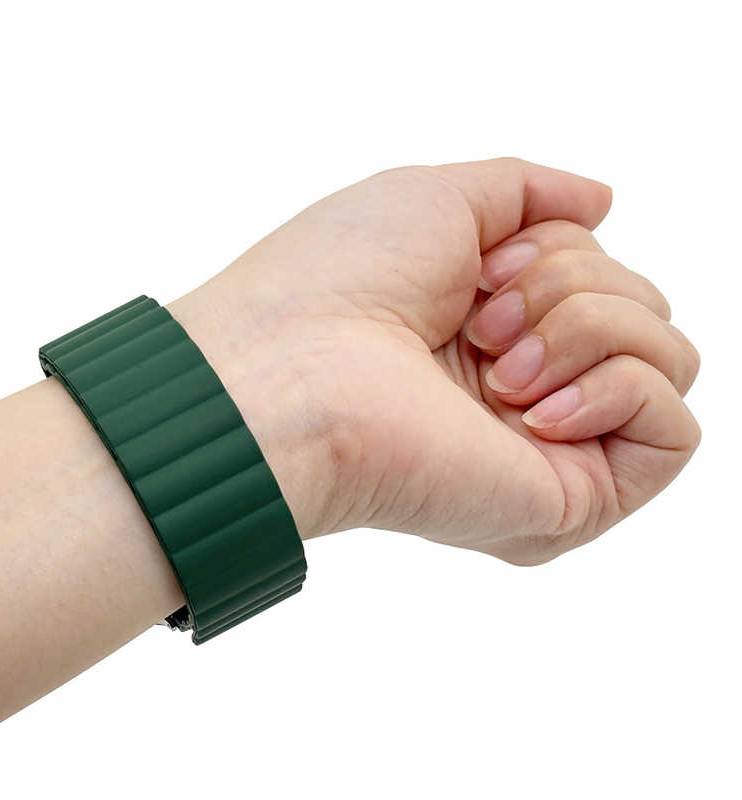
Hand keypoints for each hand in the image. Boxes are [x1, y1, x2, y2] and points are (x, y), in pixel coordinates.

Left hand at [169, 158, 700, 563]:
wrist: (300, 373)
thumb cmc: (341, 281)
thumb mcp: (444, 198)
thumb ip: (531, 192)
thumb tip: (604, 202)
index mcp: (498, 326)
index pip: (601, 271)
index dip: (557, 250)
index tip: (481, 270)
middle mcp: (530, 388)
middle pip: (644, 307)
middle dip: (573, 285)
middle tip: (480, 322)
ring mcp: (553, 446)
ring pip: (670, 356)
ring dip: (591, 328)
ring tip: (497, 367)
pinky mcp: (575, 499)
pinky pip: (677, 431)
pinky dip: (620, 386)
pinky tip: (534, 408)